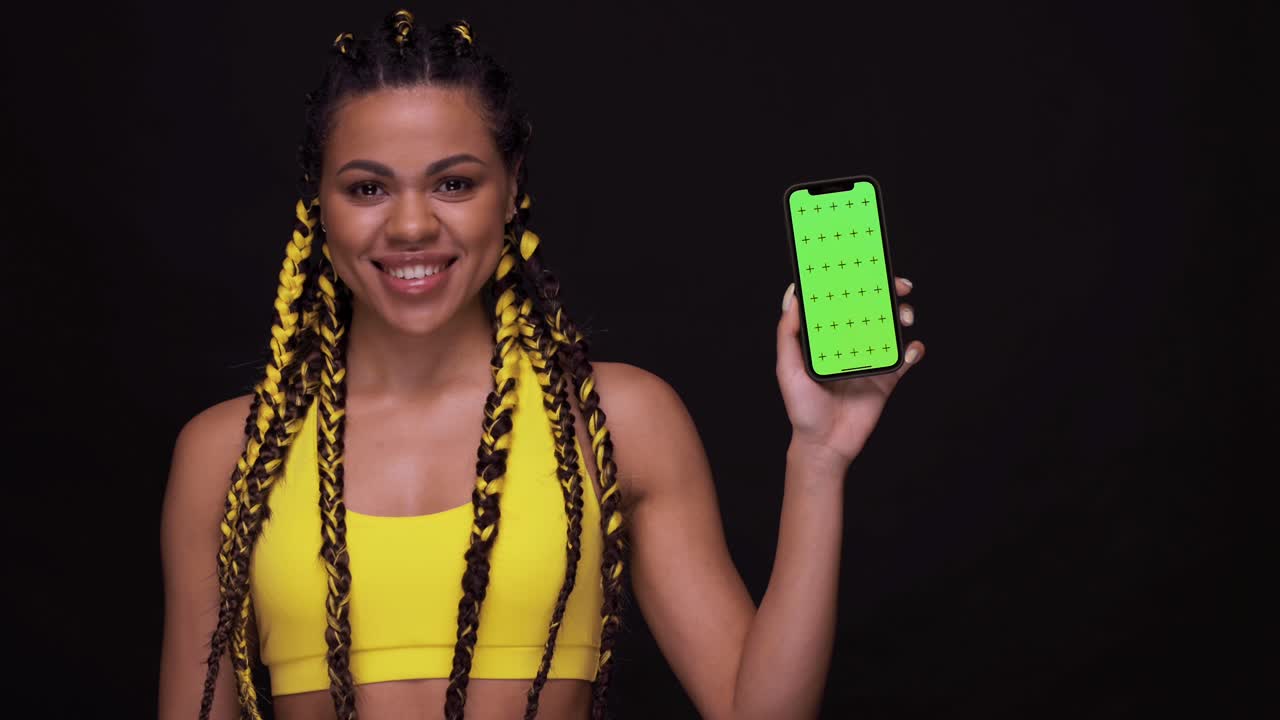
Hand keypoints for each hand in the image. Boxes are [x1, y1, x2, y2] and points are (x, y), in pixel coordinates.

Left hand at [775, 276, 924, 469]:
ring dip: (904, 315)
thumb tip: (793, 295)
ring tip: (904, 316)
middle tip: (899, 286)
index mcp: (829, 336)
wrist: (824, 445)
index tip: (868, 267)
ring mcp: (872, 359)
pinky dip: (915, 349)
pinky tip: (911, 349)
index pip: (845, 301)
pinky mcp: (888, 378)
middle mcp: (852, 342)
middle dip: (890, 291)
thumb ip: (788, 333)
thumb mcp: (786, 367)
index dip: (858, 282)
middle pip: (875, 308)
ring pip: (894, 327)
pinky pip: (907, 358)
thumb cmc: (801, 408)